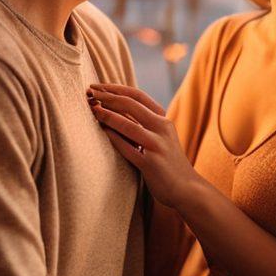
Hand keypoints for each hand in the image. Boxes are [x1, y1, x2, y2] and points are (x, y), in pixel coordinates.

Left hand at [87, 82, 199, 208]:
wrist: (187, 188)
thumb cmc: (168, 163)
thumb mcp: (161, 137)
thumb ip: (145, 124)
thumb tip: (115, 108)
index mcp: (164, 120)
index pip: (137, 96)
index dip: (115, 88)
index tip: (98, 86)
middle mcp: (162, 129)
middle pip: (130, 105)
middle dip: (107, 96)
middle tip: (89, 92)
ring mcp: (156, 146)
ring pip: (127, 124)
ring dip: (106, 114)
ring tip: (91, 108)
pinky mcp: (150, 164)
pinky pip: (126, 147)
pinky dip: (112, 137)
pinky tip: (100, 130)